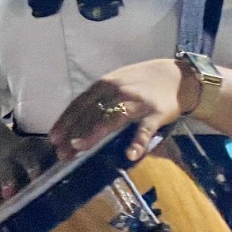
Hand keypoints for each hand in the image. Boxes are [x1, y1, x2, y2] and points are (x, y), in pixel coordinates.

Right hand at [0, 134, 55, 216]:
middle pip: (7, 172)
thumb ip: (55, 151)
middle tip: (10, 193)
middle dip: (8, 182)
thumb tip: (77, 152)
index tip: (36, 177)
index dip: (32, 169)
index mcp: (23, 154)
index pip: (29, 161)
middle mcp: (8, 163)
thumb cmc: (29, 151)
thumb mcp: (40, 145)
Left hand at [48, 59, 188, 164]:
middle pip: (91, 113)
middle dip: (74, 133)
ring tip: (80, 147)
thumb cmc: (142, 82)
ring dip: (94, 133)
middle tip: (61, 153)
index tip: (53, 138)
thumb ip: (100, 98)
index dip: (65, 121)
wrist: (177, 76)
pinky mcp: (156, 113)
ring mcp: (137, 102)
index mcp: (105, 84)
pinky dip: (137, 142)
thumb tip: (78, 120)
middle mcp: (117, 91)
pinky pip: (144, 129)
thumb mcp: (117, 82)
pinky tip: (130, 154)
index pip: (80, 104)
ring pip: (111, 118)